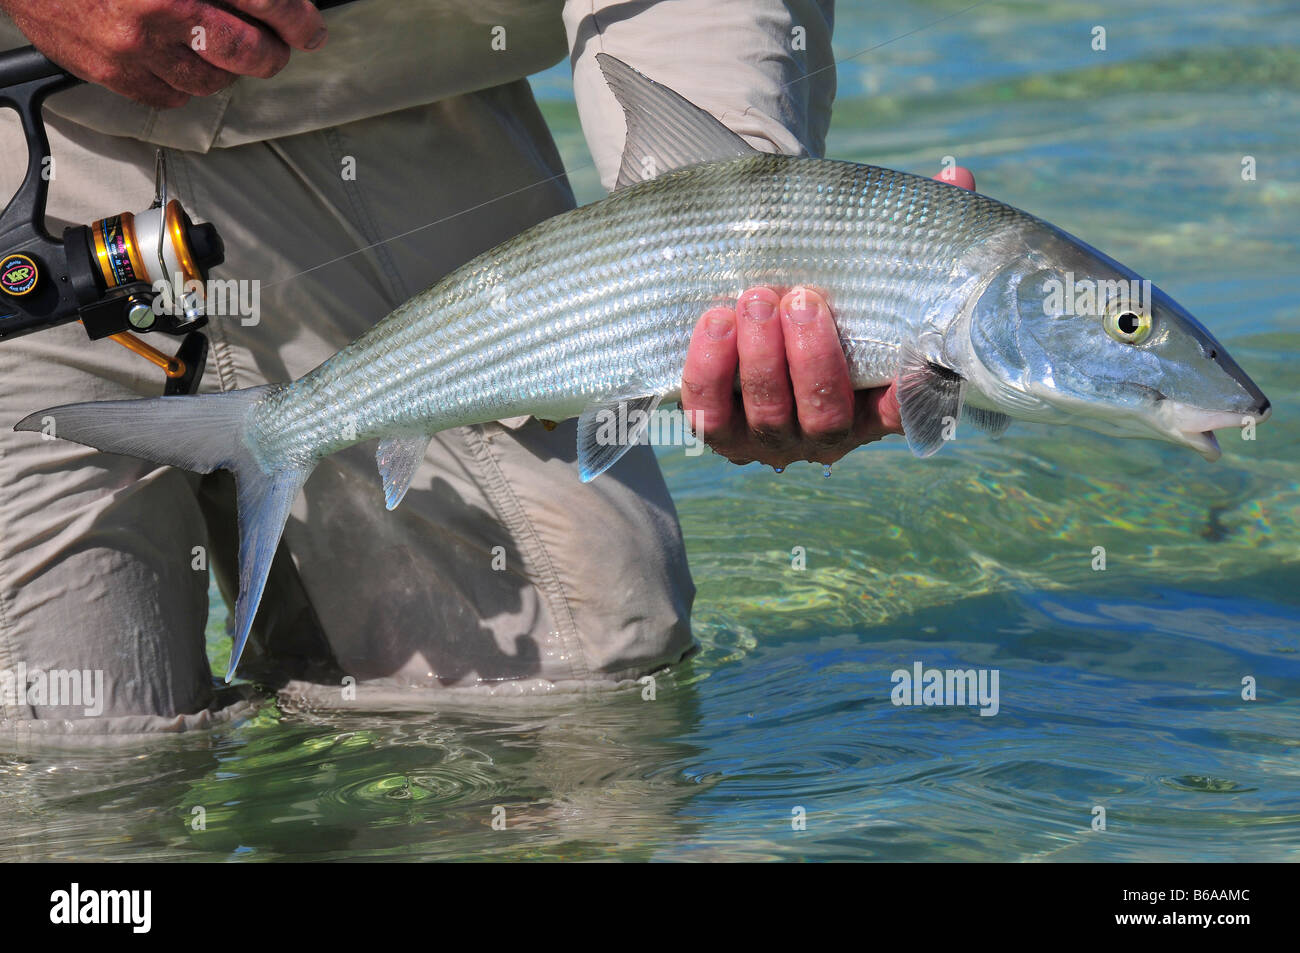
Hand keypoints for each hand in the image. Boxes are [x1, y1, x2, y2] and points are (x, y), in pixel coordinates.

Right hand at [0, 0, 327, 107]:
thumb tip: (261, 2)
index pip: (266, 2)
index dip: (297, 19)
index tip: (308, 28)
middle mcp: (159, 10)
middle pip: (248, 51)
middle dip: (271, 52)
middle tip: (274, 47)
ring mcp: (135, 47)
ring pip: (213, 81)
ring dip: (226, 69)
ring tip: (219, 50)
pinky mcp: (113, 74)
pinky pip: (173, 97)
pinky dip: (186, 84)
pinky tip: (179, 61)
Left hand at [681, 164, 975, 469]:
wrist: (754, 315)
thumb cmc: (828, 297)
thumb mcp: (868, 271)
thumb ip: (914, 234)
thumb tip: (955, 176)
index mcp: (874, 406)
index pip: (903, 413)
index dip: (908, 397)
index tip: (912, 366)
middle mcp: (826, 433)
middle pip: (825, 416)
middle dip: (814, 359)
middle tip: (803, 300)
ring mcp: (769, 436)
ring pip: (767, 414)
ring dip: (761, 358)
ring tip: (755, 300)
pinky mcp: (718, 430)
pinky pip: (708, 412)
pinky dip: (709, 369)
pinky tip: (715, 322)